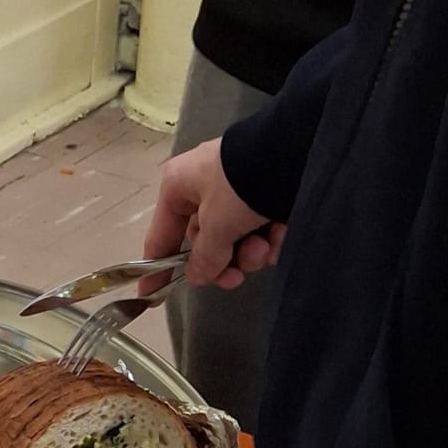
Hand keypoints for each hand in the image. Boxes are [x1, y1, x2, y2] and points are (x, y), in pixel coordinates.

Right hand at [143, 138, 284, 288]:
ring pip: (234, 236)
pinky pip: (258, 224)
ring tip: (263, 250)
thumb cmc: (240, 185)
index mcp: (179, 186)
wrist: (296, 152)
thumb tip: (197, 276)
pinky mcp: (267, 189)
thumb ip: (204, 257)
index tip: (152, 296)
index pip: (161, 236)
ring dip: (249, 252)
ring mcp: (237, 187)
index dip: (157, 268)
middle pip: (205, 240)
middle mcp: (204, 185)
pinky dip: (269, 237)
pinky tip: (280, 237)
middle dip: (224, 261)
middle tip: (235, 278)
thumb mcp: (217, 226)